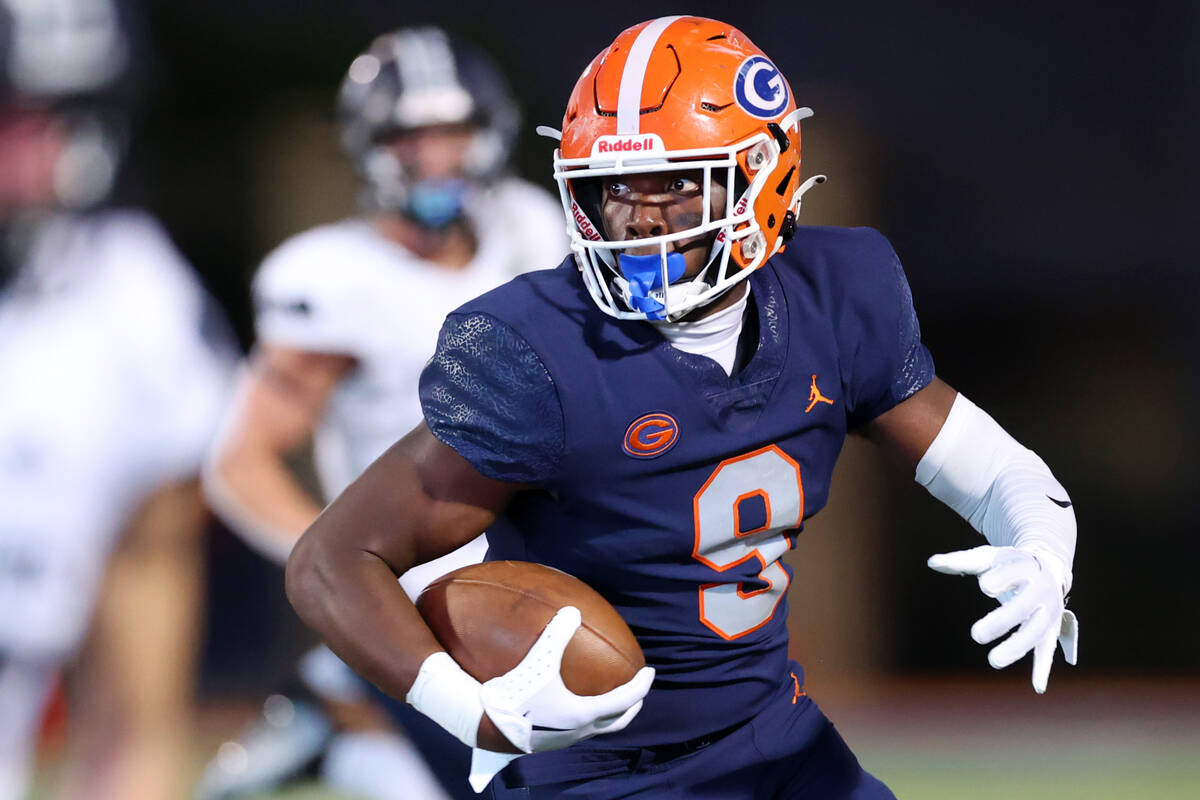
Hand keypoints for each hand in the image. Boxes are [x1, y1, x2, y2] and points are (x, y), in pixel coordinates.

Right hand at [479, 605, 654, 753]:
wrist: (487, 727)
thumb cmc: (516, 696)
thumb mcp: (539, 662)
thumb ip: (556, 635)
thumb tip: (572, 610)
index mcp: (585, 713)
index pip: (624, 700)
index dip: (640, 685)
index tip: (649, 672)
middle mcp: (581, 730)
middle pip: (617, 721)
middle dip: (632, 705)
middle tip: (638, 690)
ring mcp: (566, 739)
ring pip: (599, 728)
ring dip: (610, 714)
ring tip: (610, 697)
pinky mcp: (551, 741)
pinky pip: (579, 729)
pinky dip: (589, 716)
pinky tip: (573, 702)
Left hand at [928, 545, 1077, 692]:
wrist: (1048, 567)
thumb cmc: (1008, 563)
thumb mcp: (988, 558)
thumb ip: (960, 561)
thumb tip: (931, 562)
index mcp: (1026, 567)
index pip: (1014, 573)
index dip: (1001, 579)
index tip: (984, 587)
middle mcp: (1041, 591)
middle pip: (1023, 607)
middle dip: (1001, 621)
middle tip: (976, 635)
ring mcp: (1048, 612)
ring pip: (1035, 632)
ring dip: (1016, 648)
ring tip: (993, 661)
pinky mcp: (1050, 630)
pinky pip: (1047, 650)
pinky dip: (1043, 669)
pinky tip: (1038, 687)